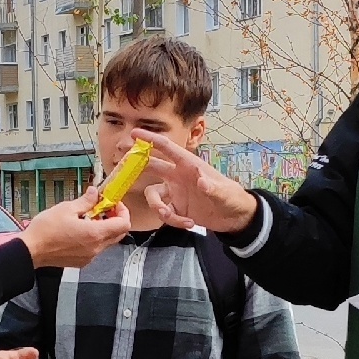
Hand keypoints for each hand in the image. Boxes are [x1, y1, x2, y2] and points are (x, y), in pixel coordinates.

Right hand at [18, 196, 134, 268]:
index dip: (122, 211)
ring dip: (103, 228)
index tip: (112, 203)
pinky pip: (96, 249)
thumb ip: (86, 201)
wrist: (31, 251)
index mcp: (95, 233)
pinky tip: (79, 230)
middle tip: (101, 209)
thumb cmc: (46, 230)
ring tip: (87, 218)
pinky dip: (94, 238)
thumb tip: (95, 193)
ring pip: (107, 241)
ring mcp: (90, 257)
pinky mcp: (82, 261)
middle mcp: (96, 248)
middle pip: (118, 234)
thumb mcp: (67, 208)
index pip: (124, 224)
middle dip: (114, 219)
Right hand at [134, 131, 258, 232]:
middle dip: (138, 168)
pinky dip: (173, 220)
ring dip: (158, 207)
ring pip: (154, 196)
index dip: (150, 139)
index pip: (167, 148)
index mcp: (188, 165)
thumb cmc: (232, 198)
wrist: (234, 218)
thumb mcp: (225, 193)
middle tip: (124, 172)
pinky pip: (165, 213)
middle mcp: (178, 176)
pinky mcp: (177, 208)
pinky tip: (188, 224)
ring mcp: (176, 193)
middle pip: (152, 168)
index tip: (134, 134)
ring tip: (171, 217)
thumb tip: (202, 181)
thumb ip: (213, 188)